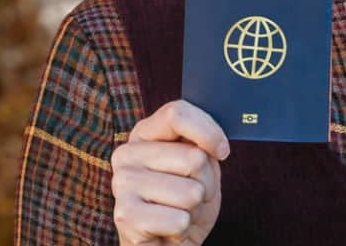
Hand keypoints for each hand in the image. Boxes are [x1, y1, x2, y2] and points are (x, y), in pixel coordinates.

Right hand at [111, 100, 229, 245]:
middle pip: (193, 157)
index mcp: (143, 133)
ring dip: (194, 208)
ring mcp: (121, 184)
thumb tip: (218, 145)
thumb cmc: (184, 200)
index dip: (209, 132)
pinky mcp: (124, 216)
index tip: (223, 151)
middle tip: (192, 195)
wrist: (166, 244)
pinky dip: (183, 229)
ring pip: (190, 192)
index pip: (177, 113)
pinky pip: (179, 220)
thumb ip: (203, 144)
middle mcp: (126, 154)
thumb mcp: (199, 165)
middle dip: (206, 183)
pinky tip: (168, 229)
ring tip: (179, 211)